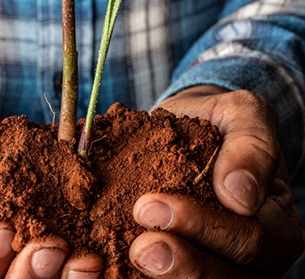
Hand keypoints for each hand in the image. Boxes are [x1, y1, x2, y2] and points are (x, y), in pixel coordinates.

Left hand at [128, 86, 304, 277]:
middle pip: (225, 278)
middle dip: (182, 264)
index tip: (152, 205)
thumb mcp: (242, 115)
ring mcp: (216, 266)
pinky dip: (135, 276)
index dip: (203, 227)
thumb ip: (252, 145)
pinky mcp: (180, 264)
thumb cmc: (216, 124)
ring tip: (129, 257)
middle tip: (140, 246)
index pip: (250, 240)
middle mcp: (252, 258)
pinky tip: (109, 266)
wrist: (185, 131)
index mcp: (275, 224)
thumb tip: (240, 196)